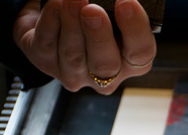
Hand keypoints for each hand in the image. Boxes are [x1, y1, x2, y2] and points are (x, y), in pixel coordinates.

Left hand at [14, 0, 155, 93]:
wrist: (58, 18)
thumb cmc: (92, 14)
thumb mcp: (112, 11)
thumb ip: (117, 8)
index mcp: (131, 60)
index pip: (141, 53)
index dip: (135, 29)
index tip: (127, 3)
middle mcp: (106, 75)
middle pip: (107, 64)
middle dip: (99, 37)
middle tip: (93, 10)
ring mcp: (75, 73)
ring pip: (74, 55)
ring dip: (72, 24)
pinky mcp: (47, 63)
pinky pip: (47, 44)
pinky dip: (51, 21)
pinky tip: (55, 4)